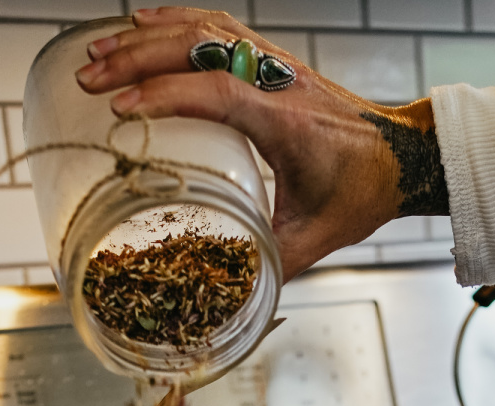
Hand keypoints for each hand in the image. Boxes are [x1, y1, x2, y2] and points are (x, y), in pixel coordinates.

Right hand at [75, 7, 448, 280]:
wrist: (405, 157)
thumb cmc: (365, 191)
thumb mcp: (316, 236)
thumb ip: (269, 263)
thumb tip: (222, 290)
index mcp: (286, 122)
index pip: (217, 91)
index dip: (165, 95)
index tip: (121, 109)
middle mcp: (278, 82)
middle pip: (199, 48)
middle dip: (138, 60)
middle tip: (90, 79)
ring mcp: (276, 66)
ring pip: (206, 30)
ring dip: (149, 37)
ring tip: (100, 52)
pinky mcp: (274, 62)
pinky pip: (220, 27)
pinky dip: (177, 22)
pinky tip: (144, 25)